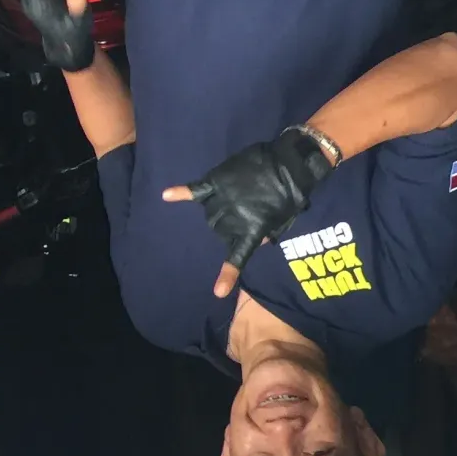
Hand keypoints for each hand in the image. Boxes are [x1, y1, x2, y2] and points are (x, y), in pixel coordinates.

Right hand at [162, 126, 334, 296]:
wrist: (288, 163)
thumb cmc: (290, 194)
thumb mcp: (284, 221)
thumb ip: (267, 234)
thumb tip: (258, 242)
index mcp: (253, 230)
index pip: (238, 257)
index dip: (228, 275)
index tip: (218, 292)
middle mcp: (234, 218)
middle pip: (219, 230)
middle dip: (229, 226)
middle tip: (247, 210)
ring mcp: (224, 199)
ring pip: (209, 214)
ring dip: (218, 212)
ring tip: (236, 199)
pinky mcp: (217, 181)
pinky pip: (196, 189)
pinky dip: (180, 192)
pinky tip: (165, 195)